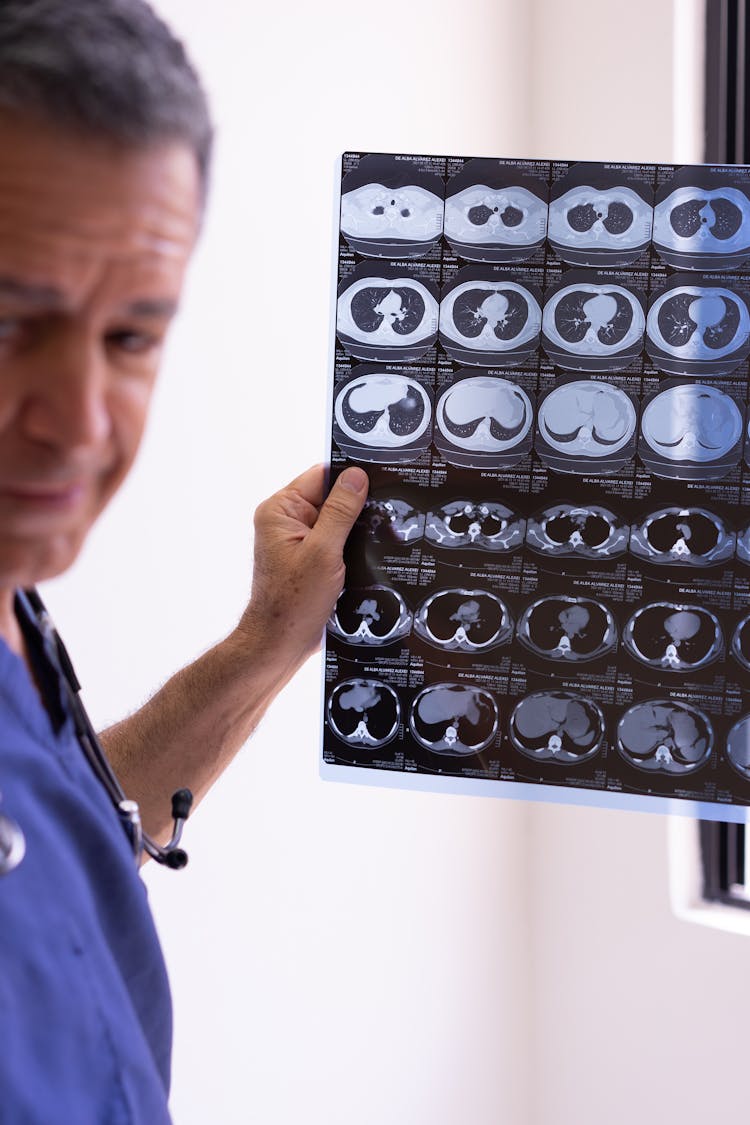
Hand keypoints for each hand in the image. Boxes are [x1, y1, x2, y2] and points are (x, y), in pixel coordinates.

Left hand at [238, 464, 368, 666]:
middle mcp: (286, 521)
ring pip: (337, 521)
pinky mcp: (310, 560)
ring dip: (357, 529)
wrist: (280, 643)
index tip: (380, 475)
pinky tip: (372, 552)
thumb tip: (357, 477)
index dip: (350, 476)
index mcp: (280, 510)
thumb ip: (340, 511)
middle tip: (388, 508)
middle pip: (330, 497)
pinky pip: (336, 541)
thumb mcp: (323, 551)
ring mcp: (298, 541)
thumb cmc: (293, 601)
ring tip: (382, 534)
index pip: (320, 476)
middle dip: (358, 505)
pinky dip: (353, 546)